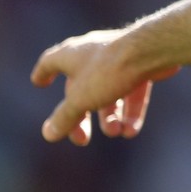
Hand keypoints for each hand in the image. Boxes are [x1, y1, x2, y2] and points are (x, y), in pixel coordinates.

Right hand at [31, 29, 180, 144]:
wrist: (151, 51)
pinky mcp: (142, 66)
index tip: (39, 82)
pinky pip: (132, 93)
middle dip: (82, 117)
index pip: (50, 62)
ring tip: (115, 133)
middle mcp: (93, 54)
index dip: (43, 73)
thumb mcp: (80, 99)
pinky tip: (131, 131)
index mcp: (70, 55)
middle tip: (82, 140)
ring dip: (111, 118)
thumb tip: (49, 135)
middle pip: (81, 89)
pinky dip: (131, 113)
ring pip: (109, 93)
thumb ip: (65, 117)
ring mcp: (119, 60)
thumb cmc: (107, 70)